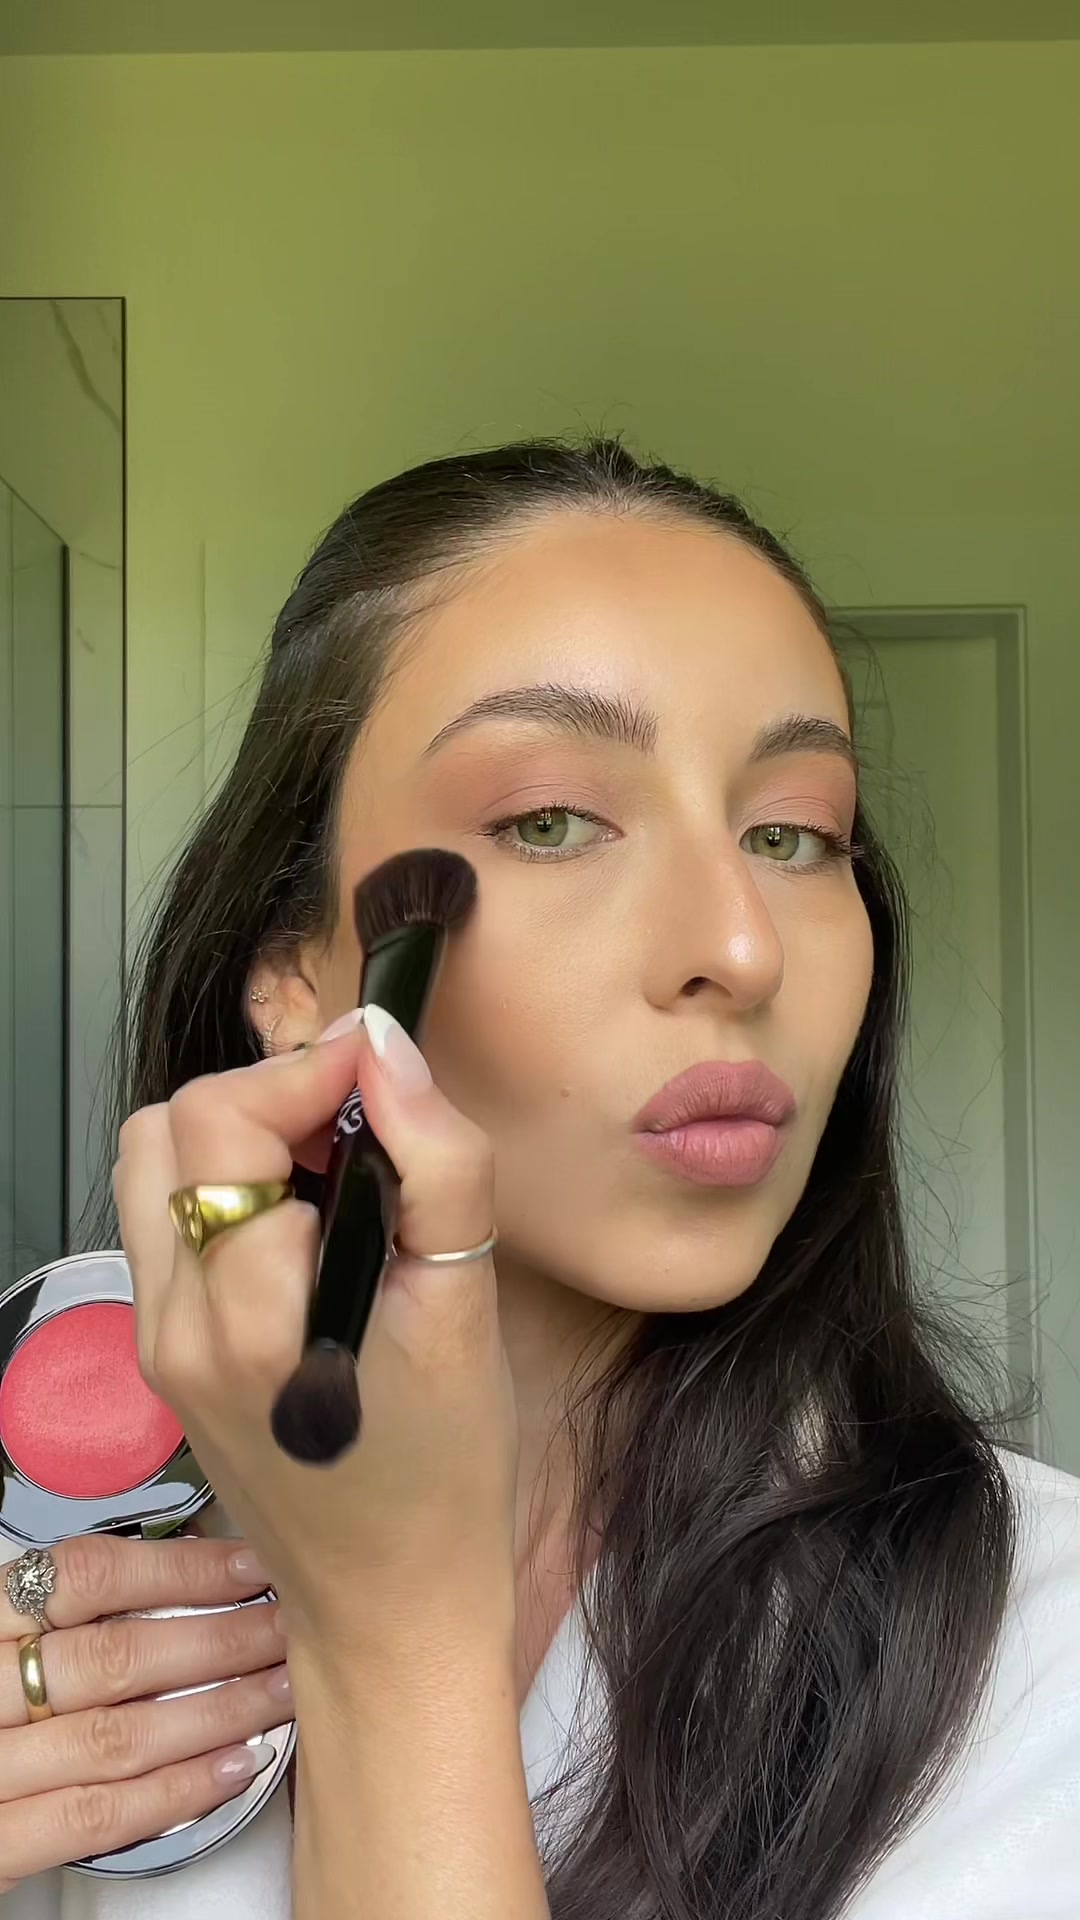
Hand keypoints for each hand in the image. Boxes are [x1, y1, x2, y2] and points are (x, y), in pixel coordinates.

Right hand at [0, 1533, 289, 1888]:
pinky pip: (96, 1816)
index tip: (253, 1563)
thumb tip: (188, 1572)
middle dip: (220, 1640)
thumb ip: (62, 1611)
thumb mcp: (1, 1636)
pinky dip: (176, 1792)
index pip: (86, 1574)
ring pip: (119, 1735)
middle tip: (291, 1627)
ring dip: (218, 1713)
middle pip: (115, 1656)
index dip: (179, 1567)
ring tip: (284, 1690)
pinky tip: (235, 1766)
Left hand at [113, 1013, 518, 1661]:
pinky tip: (306, 1231)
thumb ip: (437, 1162)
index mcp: (245, 1315)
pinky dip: (228, 1193)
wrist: (389, 1604)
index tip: (382, 1072)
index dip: (303, 1069)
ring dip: (235, 1139)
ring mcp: (154, 1343)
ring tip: (329, 1175)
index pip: (220, 1118)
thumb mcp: (467, 1306)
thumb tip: (387, 1049)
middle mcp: (173, 1322)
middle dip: (264, 1097)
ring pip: (154, 1170)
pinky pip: (170, 1226)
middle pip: (165, 1128)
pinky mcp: (161, 1356)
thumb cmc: (445, 1472)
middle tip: (359, 1127)